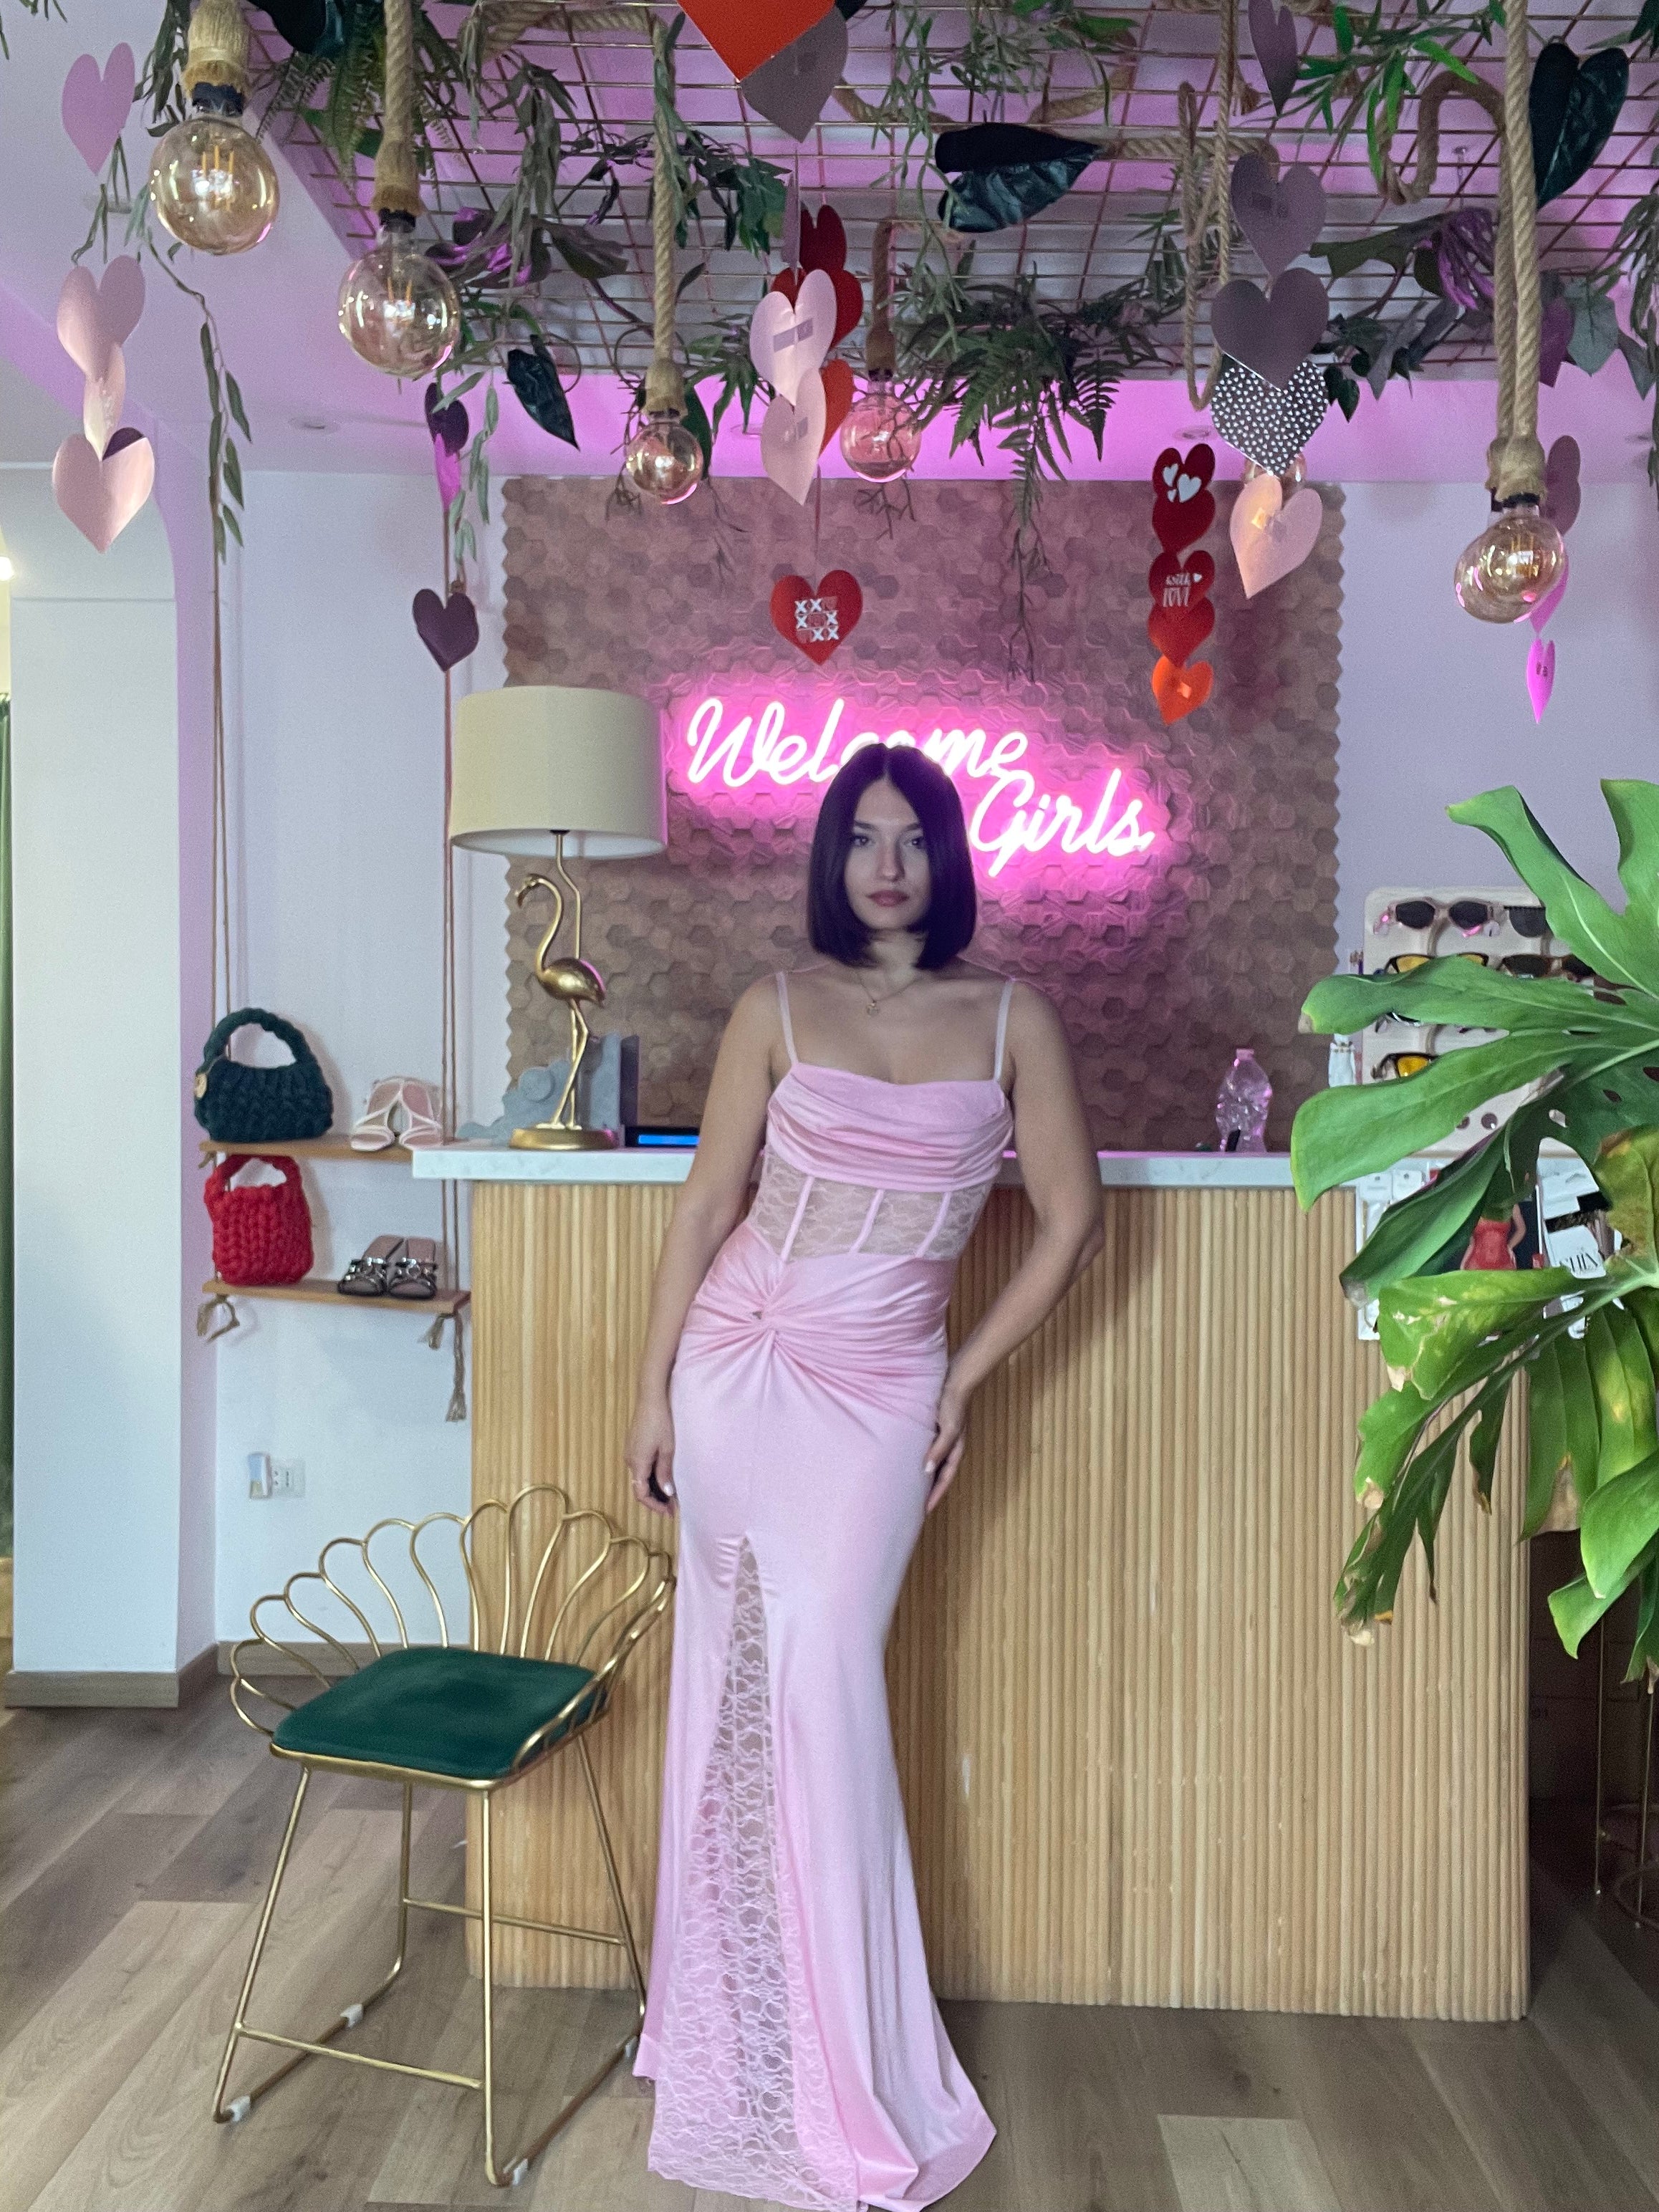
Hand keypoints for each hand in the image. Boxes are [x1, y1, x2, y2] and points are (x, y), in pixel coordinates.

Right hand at [624, 1395, 676, 1516]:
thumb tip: (667, 1493)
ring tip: (669, 1494)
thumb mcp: (667, 1449)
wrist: (650, 1399)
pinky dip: (649, 1476)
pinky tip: (661, 1476)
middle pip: (639, 1487)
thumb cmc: (661, 1423)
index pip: (641, 1494)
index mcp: (637, 1463)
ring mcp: (629, 1452)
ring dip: (653, 1488)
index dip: (654, 1506)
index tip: (668, 1512)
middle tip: (672, 1506)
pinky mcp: (632, 1446)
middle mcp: (629, 1460)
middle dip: (655, 1499)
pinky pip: (639, 1467)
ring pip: (639, 1477)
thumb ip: (665, 1473)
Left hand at [922, 1376, 970, 1513]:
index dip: (935, 1495)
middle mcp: (949, 1447)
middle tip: (916, 1506)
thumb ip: (939, 1449)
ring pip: (932, 1463)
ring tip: (910, 1489)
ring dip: (924, 1476)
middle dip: (930, 1490)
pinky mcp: (934, 1429)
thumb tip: (927, 1471)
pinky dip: (920, 1459)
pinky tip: (908, 1462)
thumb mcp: (949, 1428)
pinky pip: (927, 1449)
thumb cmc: (953, 1403)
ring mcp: (942, 1438)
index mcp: (956, 1450)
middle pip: (939, 1474)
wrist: (956, 1379)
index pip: (944, 1478)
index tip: (925, 1511)